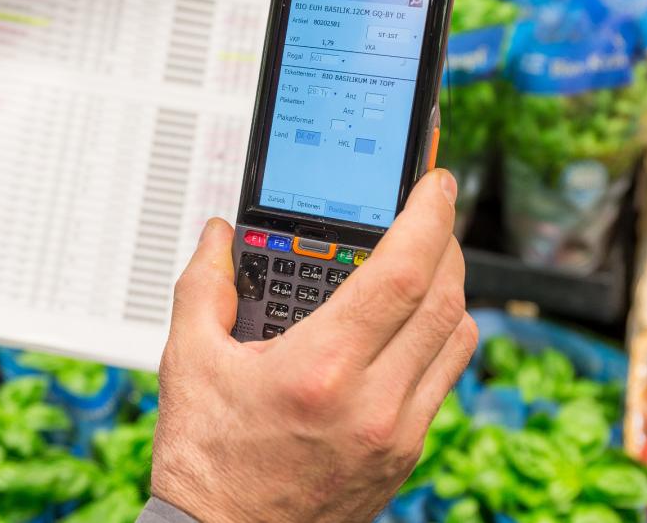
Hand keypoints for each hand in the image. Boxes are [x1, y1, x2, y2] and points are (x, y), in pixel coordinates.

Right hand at [152, 169, 476, 522]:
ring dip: (451, 285)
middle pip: (444, 297)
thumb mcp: (189, 362)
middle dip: (445, 240)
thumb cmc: (207, 463)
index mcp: (321, 370)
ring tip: (424, 258)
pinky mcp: (406, 453)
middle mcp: (374, 403)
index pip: (402, 273)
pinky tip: (414, 318)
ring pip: (458, 335)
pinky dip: (445, 331)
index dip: (428, 216)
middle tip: (427, 211)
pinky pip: (447, 375)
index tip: (434, 183)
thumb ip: (203, 285)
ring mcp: (398, 432)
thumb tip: (218, 236)